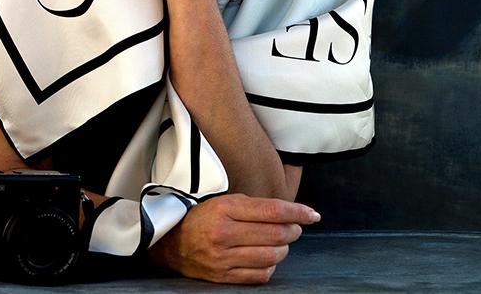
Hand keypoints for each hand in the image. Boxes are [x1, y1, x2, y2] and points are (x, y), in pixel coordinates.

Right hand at [149, 193, 319, 283]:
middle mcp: (224, 234)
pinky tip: (266, 258)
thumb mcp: (222, 202)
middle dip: (293, 231)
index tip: (312, 214)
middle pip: (276, 234)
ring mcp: (223, 258)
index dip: (298, 212)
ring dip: (283, 249)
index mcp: (224, 209)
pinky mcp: (223, 276)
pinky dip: (270, 266)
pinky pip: (260, 275)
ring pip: (272, 256)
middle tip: (294, 228)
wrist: (168, 243)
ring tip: (279, 243)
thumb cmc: (200, 219)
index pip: (272, 210)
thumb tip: (289, 214)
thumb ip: (254, 207)